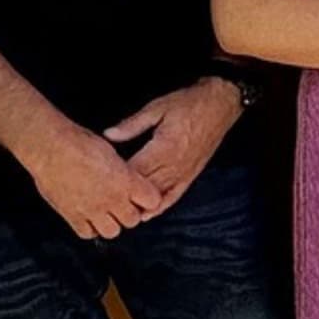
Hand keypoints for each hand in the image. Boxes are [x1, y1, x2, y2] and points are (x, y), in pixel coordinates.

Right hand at [27, 121, 169, 242]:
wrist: (49, 147)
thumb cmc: (78, 142)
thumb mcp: (111, 151)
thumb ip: (123, 172)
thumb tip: (127, 180)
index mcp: (125, 180)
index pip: (152, 201)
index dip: (148, 199)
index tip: (142, 196)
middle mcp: (112, 199)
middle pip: (132, 220)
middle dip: (128, 213)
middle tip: (121, 204)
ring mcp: (92, 210)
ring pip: (112, 232)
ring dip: (110, 224)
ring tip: (104, 212)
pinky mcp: (72, 216)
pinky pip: (87, 233)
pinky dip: (89, 228)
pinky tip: (87, 217)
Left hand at [103, 77, 243, 210]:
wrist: (219, 105)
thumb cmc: (188, 103)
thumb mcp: (157, 108)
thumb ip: (132, 124)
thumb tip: (108, 135)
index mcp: (165, 147)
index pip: (135, 170)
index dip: (117, 179)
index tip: (99, 183)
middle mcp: (175, 165)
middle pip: (145, 187)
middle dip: (124, 195)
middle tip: (102, 203)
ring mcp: (184, 173)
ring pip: (157, 196)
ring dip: (139, 205)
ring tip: (118, 213)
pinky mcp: (191, 176)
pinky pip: (174, 197)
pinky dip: (160, 207)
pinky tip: (147, 215)